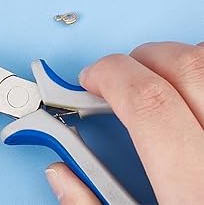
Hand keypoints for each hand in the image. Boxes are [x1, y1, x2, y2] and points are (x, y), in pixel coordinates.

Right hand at [45, 41, 203, 203]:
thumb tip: (61, 176)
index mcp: (195, 193)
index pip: (146, 101)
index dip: (109, 75)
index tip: (90, 79)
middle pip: (183, 69)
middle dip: (138, 60)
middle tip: (118, 79)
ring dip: (180, 61)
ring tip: (158, 79)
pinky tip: (196, 93)